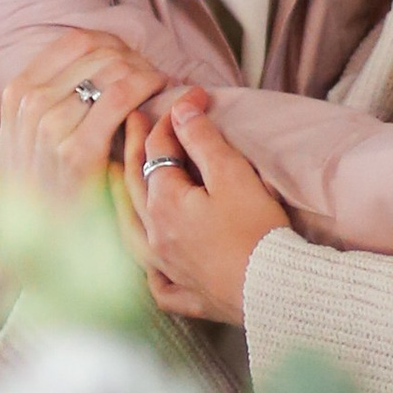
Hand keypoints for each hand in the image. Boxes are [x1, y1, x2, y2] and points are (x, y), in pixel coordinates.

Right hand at [0, 29, 174, 195]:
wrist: (44, 256)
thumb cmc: (24, 207)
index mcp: (15, 97)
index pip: (75, 43)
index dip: (112, 46)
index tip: (133, 63)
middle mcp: (31, 107)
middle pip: (99, 52)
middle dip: (134, 58)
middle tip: (154, 76)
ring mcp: (52, 129)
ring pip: (114, 70)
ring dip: (146, 72)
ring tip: (161, 88)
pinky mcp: (80, 153)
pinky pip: (122, 97)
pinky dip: (148, 90)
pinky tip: (161, 100)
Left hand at [123, 92, 288, 323]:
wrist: (274, 288)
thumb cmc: (257, 230)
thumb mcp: (232, 174)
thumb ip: (203, 140)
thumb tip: (181, 109)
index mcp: (164, 203)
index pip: (159, 150)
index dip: (172, 119)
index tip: (189, 97)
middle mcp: (156, 237)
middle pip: (137, 187)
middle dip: (135, 149)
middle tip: (133, 122)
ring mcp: (169, 270)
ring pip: (134, 235)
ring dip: (124, 206)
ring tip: (118, 187)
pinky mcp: (189, 296)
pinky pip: (160, 286)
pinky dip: (152, 274)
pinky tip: (152, 270)